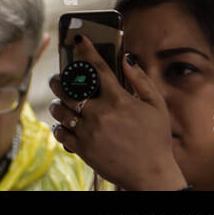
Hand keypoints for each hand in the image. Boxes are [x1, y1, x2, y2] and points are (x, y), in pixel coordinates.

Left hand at [49, 35, 187, 189]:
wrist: (152, 174)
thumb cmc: (156, 139)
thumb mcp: (157, 107)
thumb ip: (141, 80)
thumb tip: (127, 58)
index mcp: (118, 100)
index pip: (97, 68)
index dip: (86, 50)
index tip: (78, 40)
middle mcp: (100, 113)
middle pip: (67, 88)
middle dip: (58, 80)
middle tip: (58, 79)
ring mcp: (89, 131)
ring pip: (59, 109)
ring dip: (57, 103)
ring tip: (61, 103)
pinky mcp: (82, 148)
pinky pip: (60, 132)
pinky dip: (59, 126)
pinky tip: (65, 124)